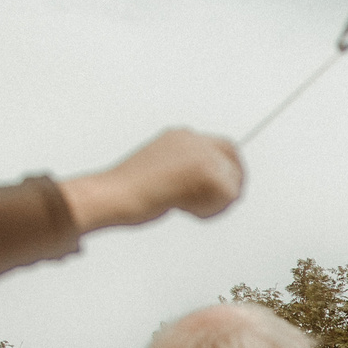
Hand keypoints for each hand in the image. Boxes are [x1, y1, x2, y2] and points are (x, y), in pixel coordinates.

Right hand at [61, 128, 242, 230]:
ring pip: (232, 181)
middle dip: (232, 182)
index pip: (221, 146)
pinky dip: (210, 210)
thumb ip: (186, 170)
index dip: (228, 167)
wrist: (114, 194)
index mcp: (181, 137)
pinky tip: (184, 209)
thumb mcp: (161, 169)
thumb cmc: (127, 190)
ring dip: (216, 201)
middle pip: (233, 158)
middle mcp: (194, 140)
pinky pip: (227, 197)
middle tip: (221, 203)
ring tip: (187, 207)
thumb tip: (206, 184)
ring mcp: (202, 154)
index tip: (229, 185)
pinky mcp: (208, 172)